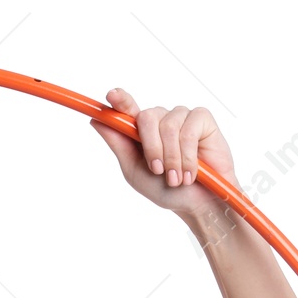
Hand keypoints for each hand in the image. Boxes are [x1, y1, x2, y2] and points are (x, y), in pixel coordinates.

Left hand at [90, 90, 234, 220]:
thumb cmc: (165, 189)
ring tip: (177, 178)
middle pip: (147, 118)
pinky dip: (188, 156)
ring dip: (172, 159)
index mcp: (141, 131)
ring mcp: (181, 116)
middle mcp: (161, 119)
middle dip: (152, 149)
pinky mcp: (202, 118)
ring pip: (168, 126)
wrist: (197, 203)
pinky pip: (189, 130)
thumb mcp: (135, 171)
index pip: (128, 109)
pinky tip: (192, 171)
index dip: (121, 100)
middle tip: (159, 172)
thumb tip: (96, 121)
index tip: (112, 95)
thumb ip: (119, 145)